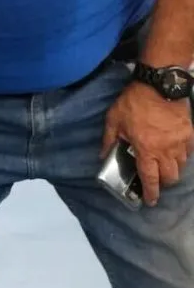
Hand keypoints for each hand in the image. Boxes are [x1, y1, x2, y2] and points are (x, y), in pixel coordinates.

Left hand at [101, 79, 193, 205]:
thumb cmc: (133, 102)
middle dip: (163, 183)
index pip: (150, 178)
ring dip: (172, 170)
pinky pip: (188, 153)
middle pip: (170, 177)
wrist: (158, 85)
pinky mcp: (189, 134)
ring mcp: (180, 143)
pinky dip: (182, 156)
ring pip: (181, 167)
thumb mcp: (114, 120)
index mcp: (146, 149)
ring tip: (163, 165)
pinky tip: (174, 152)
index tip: (150, 201)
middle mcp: (166, 150)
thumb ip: (109, 140)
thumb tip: (102, 156)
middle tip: (155, 180)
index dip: (151, 192)